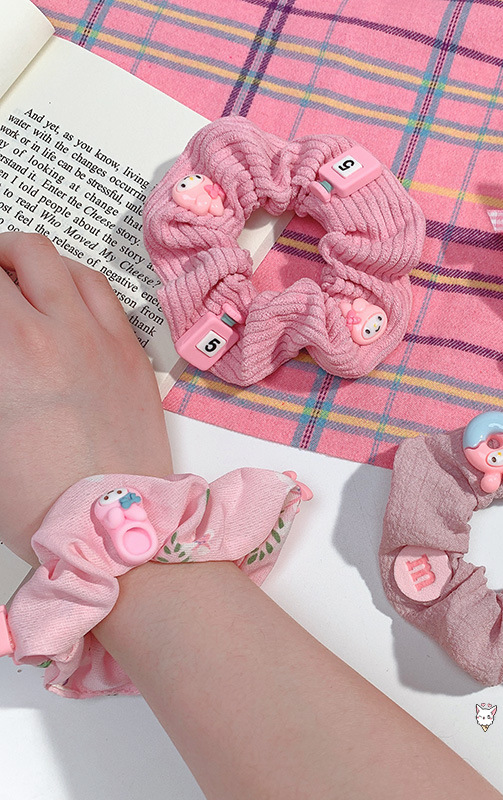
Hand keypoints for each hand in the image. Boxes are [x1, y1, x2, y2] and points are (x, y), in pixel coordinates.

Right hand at [0, 232, 171, 565]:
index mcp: (12, 348)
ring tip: (13, 274)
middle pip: (19, 255)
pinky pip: (105, 296)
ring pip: (65, 265)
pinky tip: (63, 297)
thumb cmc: (38, 498)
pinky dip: (76, 281)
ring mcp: (105, 338)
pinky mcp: (134, 354)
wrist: (111, 526)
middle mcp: (60, 330)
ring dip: (32, 261)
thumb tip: (2, 354)